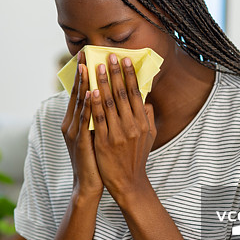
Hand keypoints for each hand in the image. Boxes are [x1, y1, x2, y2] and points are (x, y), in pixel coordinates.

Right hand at [61, 51, 103, 198]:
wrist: (89, 184)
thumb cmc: (95, 159)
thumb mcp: (96, 133)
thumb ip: (99, 116)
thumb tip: (109, 98)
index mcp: (74, 121)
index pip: (78, 93)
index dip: (82, 74)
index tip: (87, 56)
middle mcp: (70, 123)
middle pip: (76, 94)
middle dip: (81, 73)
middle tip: (85, 53)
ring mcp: (74, 132)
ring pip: (79, 104)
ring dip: (84, 84)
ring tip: (87, 67)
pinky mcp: (80, 141)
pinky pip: (84, 119)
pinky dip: (87, 105)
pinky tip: (91, 93)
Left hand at [90, 54, 156, 199]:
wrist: (128, 183)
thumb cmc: (137, 158)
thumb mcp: (149, 137)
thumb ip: (148, 118)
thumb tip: (146, 100)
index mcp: (142, 122)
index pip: (136, 93)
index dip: (130, 75)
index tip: (125, 60)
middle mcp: (132, 126)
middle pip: (122, 94)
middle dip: (115, 73)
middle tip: (110, 56)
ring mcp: (118, 134)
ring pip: (109, 103)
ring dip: (102, 83)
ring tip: (97, 66)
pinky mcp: (103, 142)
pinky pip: (97, 119)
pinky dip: (94, 104)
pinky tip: (90, 91)